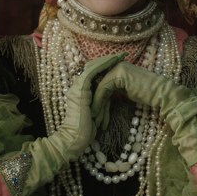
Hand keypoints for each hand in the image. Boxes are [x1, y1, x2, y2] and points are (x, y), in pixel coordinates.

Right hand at [0, 53, 123, 195]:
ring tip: (119, 56)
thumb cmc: (85, 132)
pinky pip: (91, 73)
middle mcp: (77, 87)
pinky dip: (102, 66)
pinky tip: (113, 61)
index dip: (106, 67)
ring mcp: (77, 88)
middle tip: (122, 55)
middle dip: (108, 60)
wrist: (74, 140)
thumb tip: (111, 100)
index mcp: (81, 92)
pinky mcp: (80, 91)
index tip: (120, 62)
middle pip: (93, 68)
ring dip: (107, 60)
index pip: (94, 75)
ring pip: (92, 67)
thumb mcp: (96, 114)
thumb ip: (100, 104)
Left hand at [93, 61, 196, 165]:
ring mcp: (117, 67)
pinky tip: (100, 116)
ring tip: (95, 121)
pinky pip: (103, 89)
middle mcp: (115, 64)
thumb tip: (100, 100)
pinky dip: (100, 103)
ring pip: (98, 87)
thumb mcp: (125, 93)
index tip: (94, 115)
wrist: (164, 95)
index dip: (95, 99)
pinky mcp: (119, 74)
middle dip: (92, 103)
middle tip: (91, 119)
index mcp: (116, 67)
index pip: (99, 82)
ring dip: (95, 105)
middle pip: (96, 84)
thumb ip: (113, 92)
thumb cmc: (147, 96)